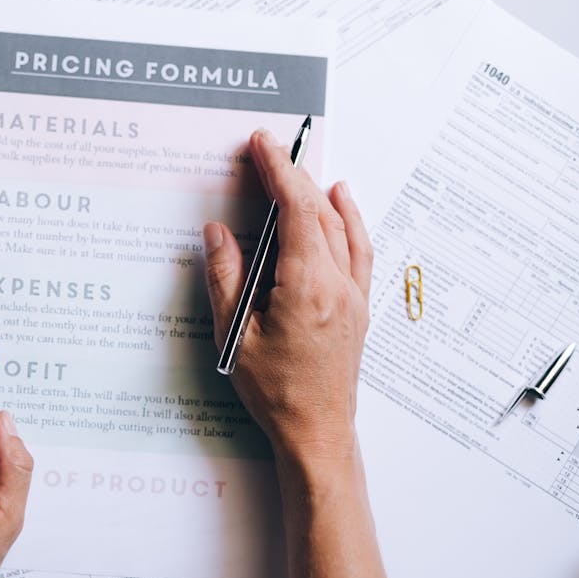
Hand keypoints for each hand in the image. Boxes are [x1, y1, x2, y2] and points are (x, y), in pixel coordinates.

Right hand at [203, 128, 373, 467]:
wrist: (318, 432)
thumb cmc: (276, 392)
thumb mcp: (234, 337)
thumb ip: (226, 279)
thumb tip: (219, 232)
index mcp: (308, 288)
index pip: (297, 212)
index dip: (280, 172)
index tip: (263, 145)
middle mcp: (339, 286)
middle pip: (320, 213)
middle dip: (294, 174)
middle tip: (268, 149)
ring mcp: (354, 295)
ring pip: (342, 227)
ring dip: (319, 192)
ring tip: (297, 166)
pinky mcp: (358, 306)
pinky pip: (359, 249)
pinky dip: (351, 219)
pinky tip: (342, 202)